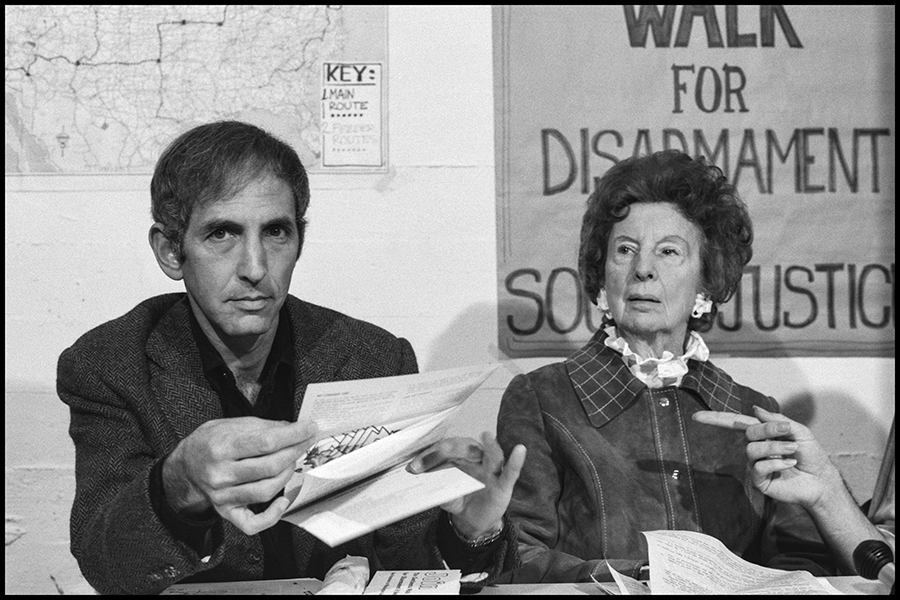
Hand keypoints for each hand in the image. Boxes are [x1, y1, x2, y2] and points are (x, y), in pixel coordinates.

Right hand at [163, 417, 316, 534]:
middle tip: (306, 442)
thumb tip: (292, 429)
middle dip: (295, 452)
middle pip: (269, 467)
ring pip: (266, 491)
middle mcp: (220, 474)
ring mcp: (223, 496)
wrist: (186, 464)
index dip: (293, 435)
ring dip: (288, 475)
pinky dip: (272, 515)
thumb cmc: (211, 442)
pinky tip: (283, 500)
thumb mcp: (232, 424)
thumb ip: (263, 426)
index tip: (309, 428)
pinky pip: (252, 523)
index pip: (266, 442)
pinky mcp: (226, 511)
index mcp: (221, 447)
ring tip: (292, 461)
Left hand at [407, 432, 525, 539]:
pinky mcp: (503, 485)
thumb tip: (419, 486)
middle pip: (465, 447)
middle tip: (437, 455)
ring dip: (490, 446)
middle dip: (450, 451)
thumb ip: (435, 490)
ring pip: (491, 455)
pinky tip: (519, 450)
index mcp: (459, 457)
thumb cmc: (460, 499)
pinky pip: (510, 471)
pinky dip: (515, 461)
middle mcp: (475, 459)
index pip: (444, 450)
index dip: (429, 457)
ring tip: (487, 436)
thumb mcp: (443, 495)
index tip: (414, 467)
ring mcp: (490, 471)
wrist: (473, 519)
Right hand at [742, 406, 842, 509]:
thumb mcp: (800, 432)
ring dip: (773, 447)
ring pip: (751, 450)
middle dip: (767, 430)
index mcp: (767, 437)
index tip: (772, 422)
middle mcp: (760, 449)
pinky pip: (758, 468)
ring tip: (792, 449)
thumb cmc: (812, 456)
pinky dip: (775, 464)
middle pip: (749, 433)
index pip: (752, 424)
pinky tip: (790, 463)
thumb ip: (778, 419)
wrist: (822, 479)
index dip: (754, 420)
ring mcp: (758, 464)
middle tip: (786, 431)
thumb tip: (756, 409)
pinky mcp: (760, 480)